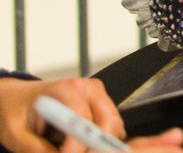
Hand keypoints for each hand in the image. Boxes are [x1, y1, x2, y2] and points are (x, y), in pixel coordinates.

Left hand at [0, 76, 182, 152]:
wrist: (19, 99)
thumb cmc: (16, 110)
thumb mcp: (15, 133)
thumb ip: (35, 148)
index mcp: (67, 88)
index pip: (83, 118)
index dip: (78, 145)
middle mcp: (89, 89)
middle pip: (109, 123)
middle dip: (95, 148)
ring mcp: (99, 97)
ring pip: (114, 129)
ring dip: (96, 146)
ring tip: (70, 150)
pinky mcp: (102, 108)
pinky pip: (111, 131)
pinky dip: (98, 144)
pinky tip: (78, 147)